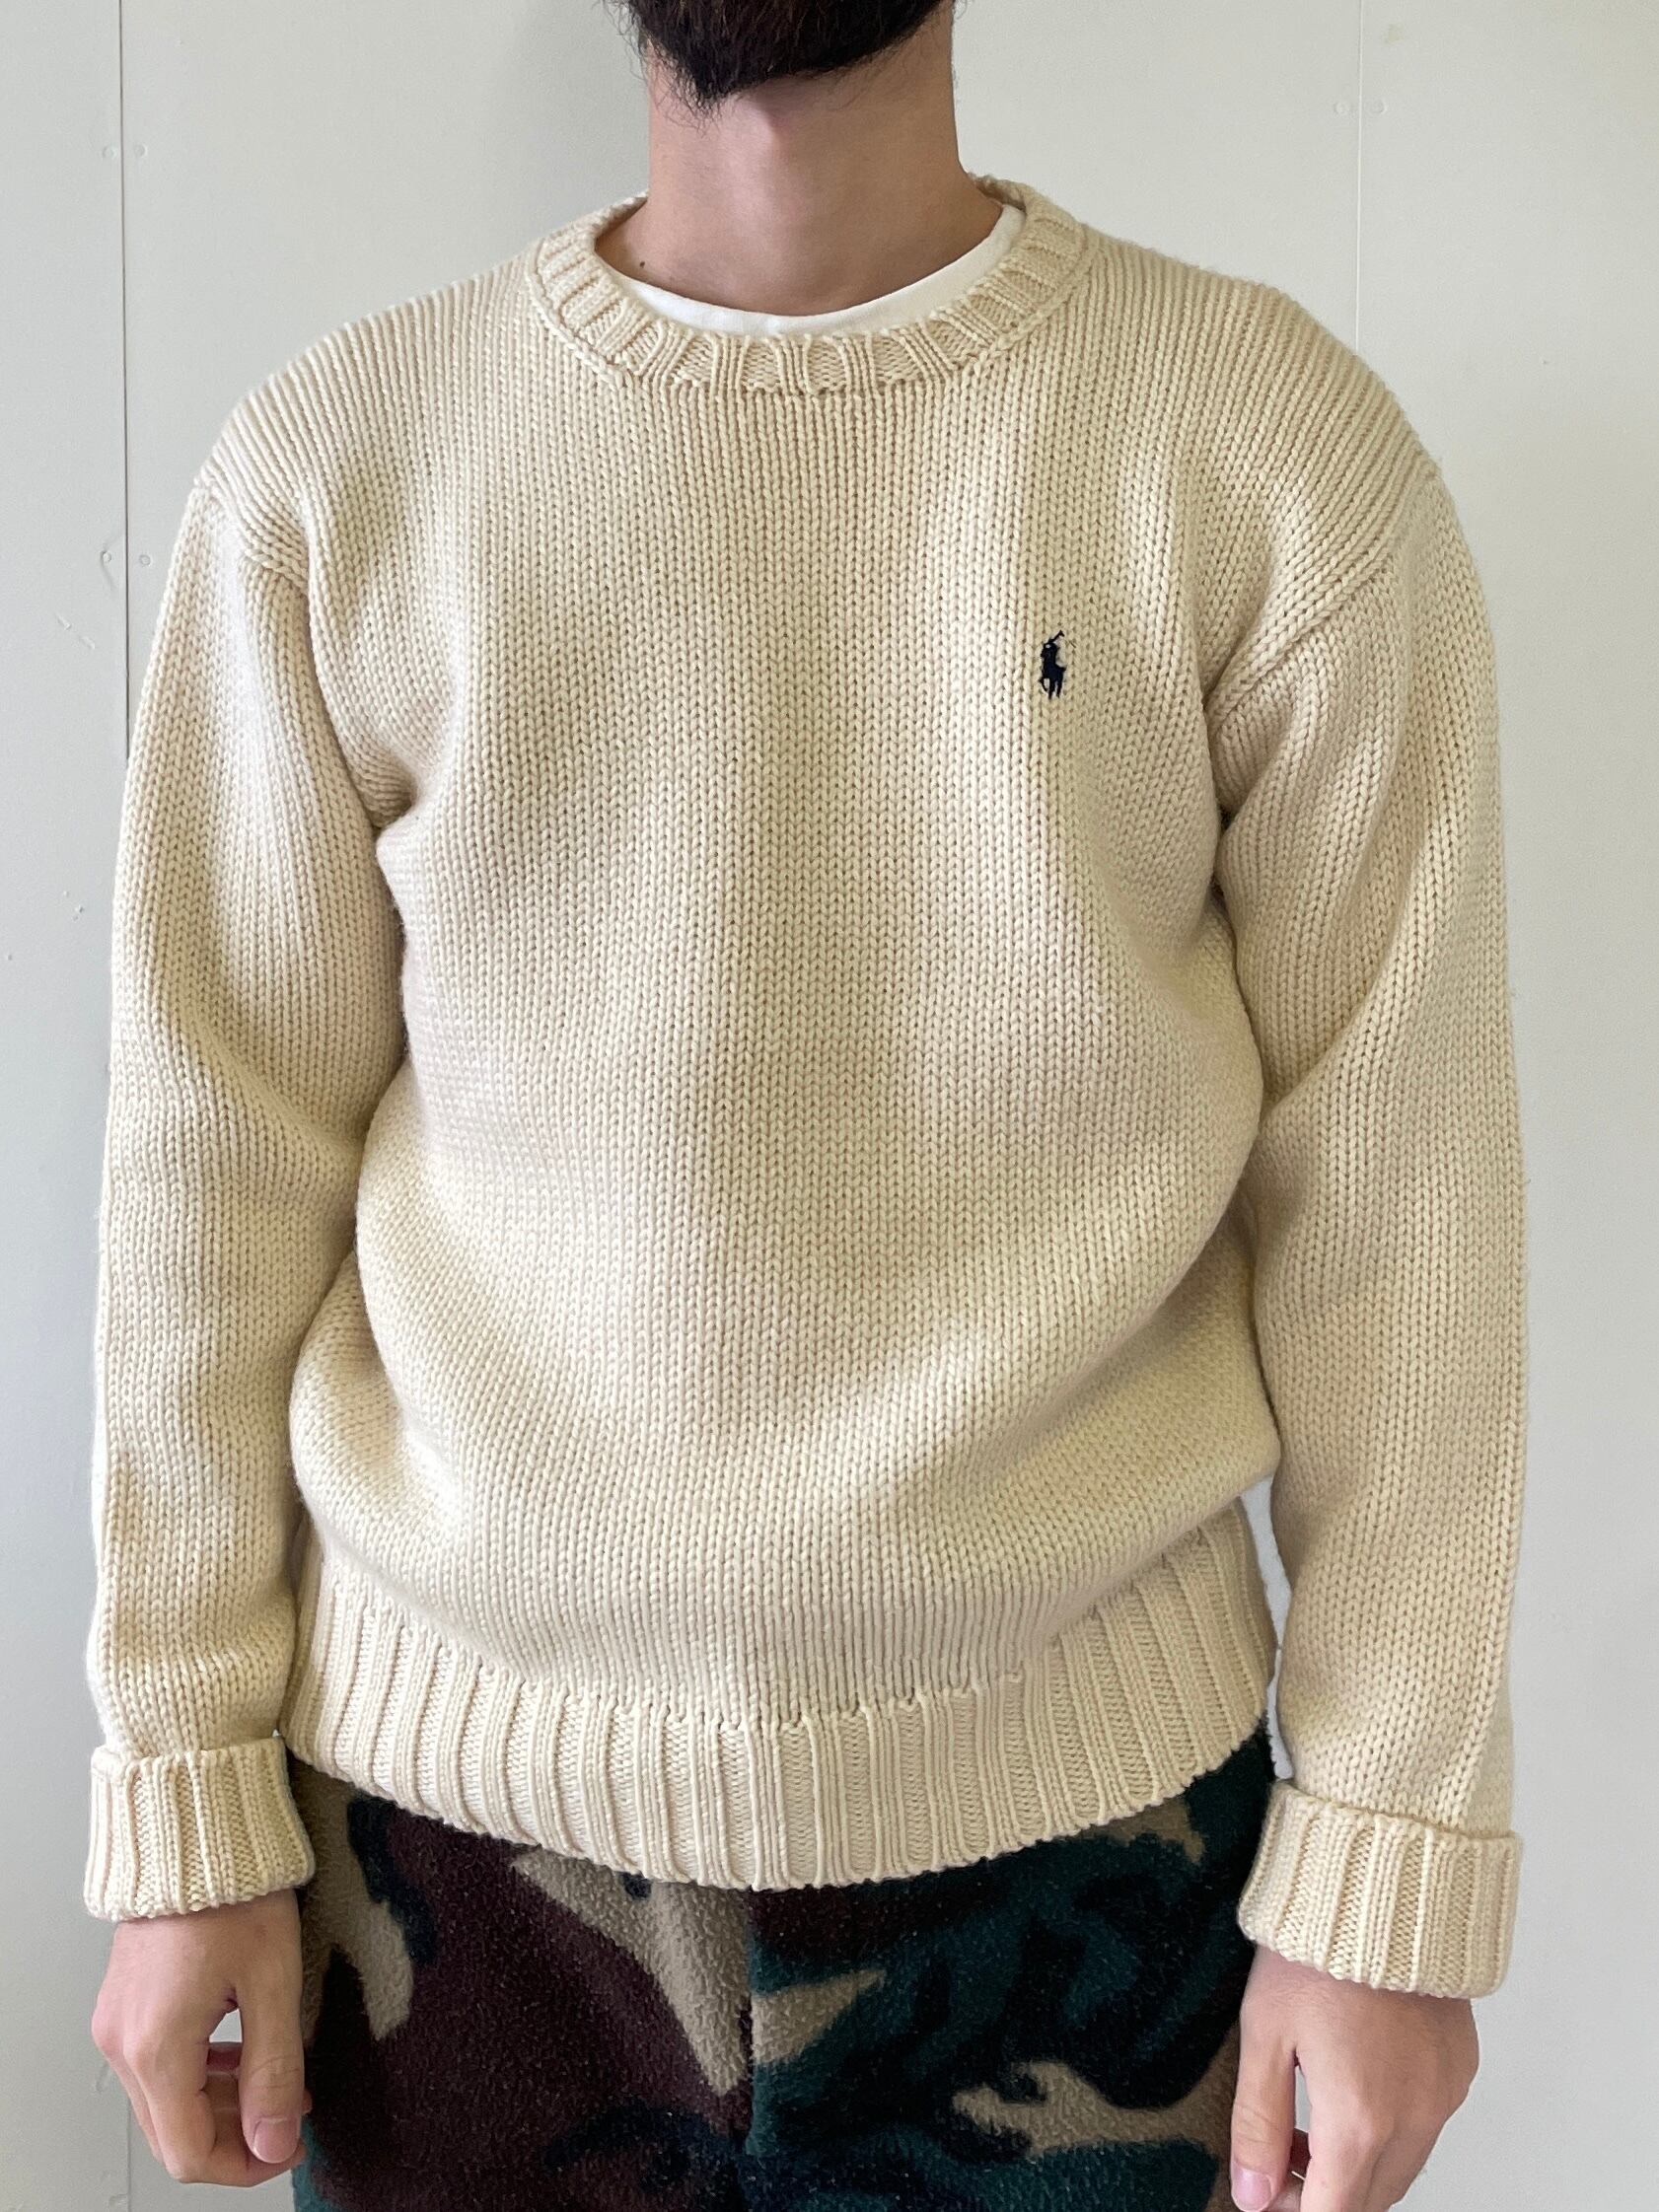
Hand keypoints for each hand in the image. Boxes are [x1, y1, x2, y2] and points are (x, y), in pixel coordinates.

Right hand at [90, 1884, 312, 2185]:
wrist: (195, 1831)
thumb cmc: (236, 1892)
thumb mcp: (272, 1982)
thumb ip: (274, 2070)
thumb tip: (274, 2142)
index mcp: (157, 2048)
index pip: (190, 2153)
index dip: (245, 2164)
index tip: (289, 2144)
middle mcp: (123, 2044)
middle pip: (173, 2135)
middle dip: (236, 2137)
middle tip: (290, 2112)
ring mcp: (117, 2025)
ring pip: (165, 2103)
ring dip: (221, 2106)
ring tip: (278, 2079)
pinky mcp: (124, 2006)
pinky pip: (157, 2067)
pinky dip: (200, 2075)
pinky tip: (243, 2052)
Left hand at [1229, 1943, 1479, 2209]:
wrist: (1382, 1888)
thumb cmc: (1314, 1952)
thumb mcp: (1264, 2034)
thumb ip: (1259, 2124)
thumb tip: (1252, 2194)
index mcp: (1360, 2120)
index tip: (1264, 2192)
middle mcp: (1414, 2119)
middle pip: (1371, 2200)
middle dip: (1323, 2192)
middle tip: (1280, 2152)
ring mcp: (1444, 2096)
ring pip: (1402, 2168)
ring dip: (1358, 2164)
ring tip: (1314, 2112)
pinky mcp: (1460, 2069)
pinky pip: (1427, 2125)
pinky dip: (1393, 2127)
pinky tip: (1358, 2079)